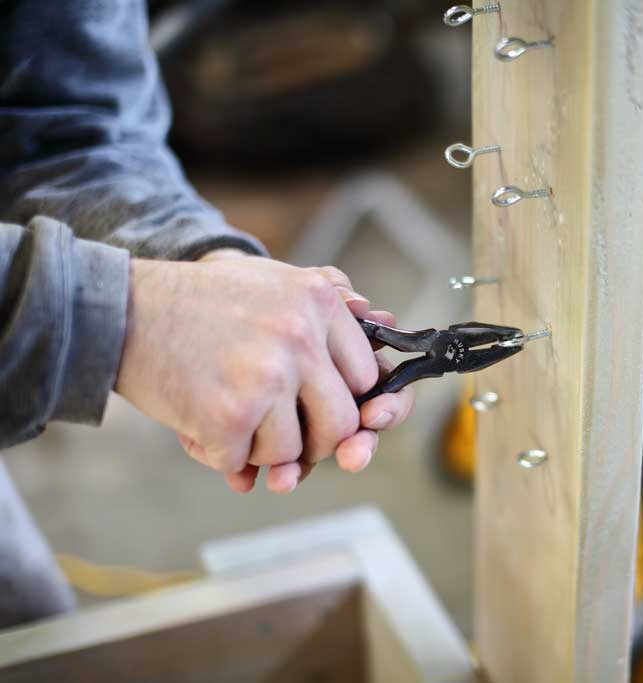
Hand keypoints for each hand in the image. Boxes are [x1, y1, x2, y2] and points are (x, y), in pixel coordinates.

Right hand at [115, 256, 410, 492]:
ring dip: (261, 451)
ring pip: (294, 452)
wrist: (119, 310)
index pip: (369, 378)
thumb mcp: (274, 281)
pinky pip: (244, 464)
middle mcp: (302, 337)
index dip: (349, 405)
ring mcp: (267, 377)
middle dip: (314, 443)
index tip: (324, 411)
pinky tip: (198, 426)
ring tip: (228, 416)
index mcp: (320, 303)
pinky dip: (221, 457)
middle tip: (279, 433)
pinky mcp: (230, 414)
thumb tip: (385, 323)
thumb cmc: (200, 303)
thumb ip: (331, 301)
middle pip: (342, 424)